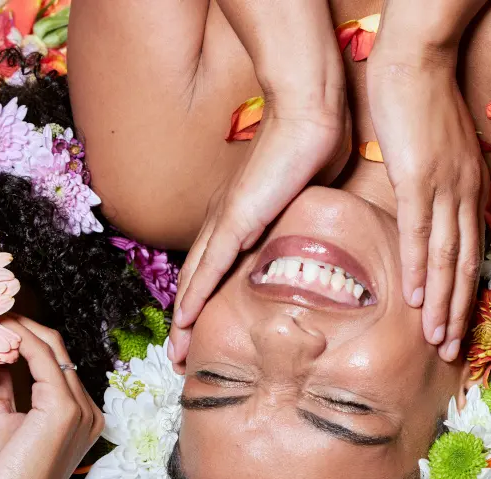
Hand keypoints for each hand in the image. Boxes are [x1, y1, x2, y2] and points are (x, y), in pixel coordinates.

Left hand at [0, 316, 103, 478]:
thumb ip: (0, 389)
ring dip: (14, 328)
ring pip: (49, 347)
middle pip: (55, 350)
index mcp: (76, 416)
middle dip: (19, 327)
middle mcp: (87, 411)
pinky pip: (40, 357)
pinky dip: (15, 339)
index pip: (54, 363)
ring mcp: (81, 409)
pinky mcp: (65, 409)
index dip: (22, 339)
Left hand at [169, 92, 350, 368]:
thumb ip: (294, 219)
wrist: (309, 112)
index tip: (200, 330)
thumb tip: (307, 239)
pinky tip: (184, 320)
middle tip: (180, 353)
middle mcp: (223, 221)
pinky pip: (209, 266)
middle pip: (195, 279)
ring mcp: (226, 220)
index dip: (203, 300)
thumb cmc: (312, 147)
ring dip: (184, 318)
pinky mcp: (237, 219)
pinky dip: (195, 295)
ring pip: (194, 280)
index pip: (213, 266)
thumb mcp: (302, 196)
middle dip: (186, 319)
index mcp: (237, 216)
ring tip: (178, 352)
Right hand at [367, 42, 486, 361]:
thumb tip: (422, 214)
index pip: (468, 251)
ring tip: (435, 339)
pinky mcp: (417, 180)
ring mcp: (442, 188)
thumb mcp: (432, 154)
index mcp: (467, 188)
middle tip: (449, 350)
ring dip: (442, 304)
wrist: (415, 65)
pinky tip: (415, 297)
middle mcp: (463, 194)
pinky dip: (419, 269)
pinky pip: (420, 233)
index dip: (462, 291)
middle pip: (463, 264)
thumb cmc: (417, 106)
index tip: (454, 323)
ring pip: (446, 258)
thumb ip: (431, 187)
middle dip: (458, 312)